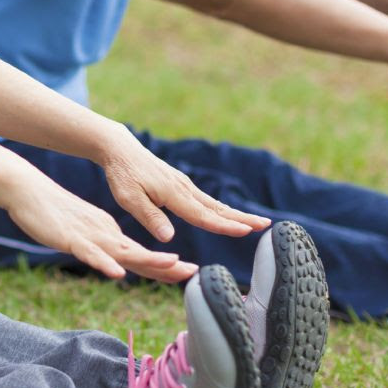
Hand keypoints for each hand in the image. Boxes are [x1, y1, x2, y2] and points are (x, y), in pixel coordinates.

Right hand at [4, 178, 200, 282]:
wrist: (29, 191)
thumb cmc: (55, 215)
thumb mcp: (85, 233)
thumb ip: (104, 246)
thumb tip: (121, 262)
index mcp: (110, 235)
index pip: (142, 255)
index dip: (166, 266)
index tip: (190, 274)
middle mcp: (106, 236)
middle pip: (140, 255)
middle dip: (167, 266)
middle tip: (194, 273)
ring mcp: (90, 237)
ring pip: (122, 252)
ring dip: (148, 260)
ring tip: (171, 265)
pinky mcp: (71, 239)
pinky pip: (90, 254)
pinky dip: (106, 264)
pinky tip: (118, 273)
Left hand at [99, 131, 270, 243]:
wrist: (121, 150)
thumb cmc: (122, 176)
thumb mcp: (129, 199)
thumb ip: (149, 217)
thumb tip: (169, 237)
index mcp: (172, 194)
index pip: (202, 215)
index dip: (224, 226)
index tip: (245, 231)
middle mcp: (184, 188)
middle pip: (217, 208)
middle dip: (242, 218)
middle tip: (266, 225)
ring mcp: (185, 185)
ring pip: (215, 204)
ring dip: (237, 214)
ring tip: (257, 223)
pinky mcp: (182, 184)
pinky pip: (206, 200)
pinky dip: (222, 209)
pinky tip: (229, 216)